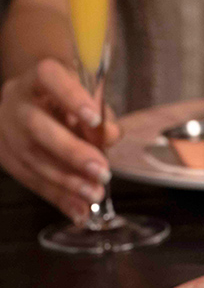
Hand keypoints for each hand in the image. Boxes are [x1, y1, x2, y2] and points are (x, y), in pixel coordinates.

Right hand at [0, 58, 120, 223]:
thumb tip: (109, 135)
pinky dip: (57, 198)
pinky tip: (78, 210)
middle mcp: (17, 101)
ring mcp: (5, 129)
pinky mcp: (5, 155)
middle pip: (37, 127)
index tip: (94, 118)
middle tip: (102, 171)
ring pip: (31, 158)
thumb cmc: (69, 101)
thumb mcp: (90, 101)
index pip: (49, 77)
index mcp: (39, 78)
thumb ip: (102, 117)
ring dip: (66, 182)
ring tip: (94, 194)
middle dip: (72, 153)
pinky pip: (30, 179)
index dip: (70, 96)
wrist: (37, 103)